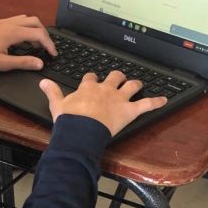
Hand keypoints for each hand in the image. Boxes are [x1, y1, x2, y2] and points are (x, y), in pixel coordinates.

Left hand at [0, 15, 56, 71]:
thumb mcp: (2, 64)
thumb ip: (23, 63)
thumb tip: (40, 64)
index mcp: (13, 33)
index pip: (38, 34)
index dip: (49, 44)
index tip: (53, 54)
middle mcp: (10, 23)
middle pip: (35, 22)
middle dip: (45, 34)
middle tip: (47, 48)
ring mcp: (4, 21)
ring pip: (27, 19)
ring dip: (36, 29)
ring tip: (37, 44)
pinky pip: (19, 20)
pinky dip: (27, 27)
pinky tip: (24, 38)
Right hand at [40, 70, 167, 135]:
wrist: (80, 130)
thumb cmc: (69, 119)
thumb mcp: (57, 104)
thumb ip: (52, 92)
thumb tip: (42, 82)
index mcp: (88, 87)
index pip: (90, 78)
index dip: (92, 78)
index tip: (91, 80)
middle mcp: (105, 89)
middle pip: (114, 77)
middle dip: (117, 76)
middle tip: (118, 78)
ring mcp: (119, 98)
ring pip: (131, 85)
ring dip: (136, 84)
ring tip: (139, 84)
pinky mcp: (129, 110)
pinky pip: (146, 104)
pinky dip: (156, 102)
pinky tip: (164, 100)